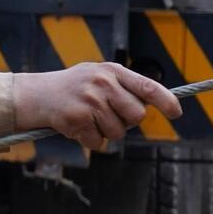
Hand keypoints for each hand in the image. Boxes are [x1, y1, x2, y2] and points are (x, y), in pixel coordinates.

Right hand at [13, 63, 180, 151]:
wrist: (35, 95)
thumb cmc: (72, 88)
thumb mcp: (98, 76)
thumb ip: (123, 86)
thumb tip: (151, 105)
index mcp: (112, 71)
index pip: (148, 87)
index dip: (166, 101)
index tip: (176, 113)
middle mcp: (103, 84)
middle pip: (137, 116)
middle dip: (126, 122)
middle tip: (108, 116)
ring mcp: (90, 102)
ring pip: (118, 132)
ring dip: (105, 132)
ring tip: (88, 119)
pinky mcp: (77, 120)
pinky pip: (98, 142)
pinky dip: (89, 139)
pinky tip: (77, 127)